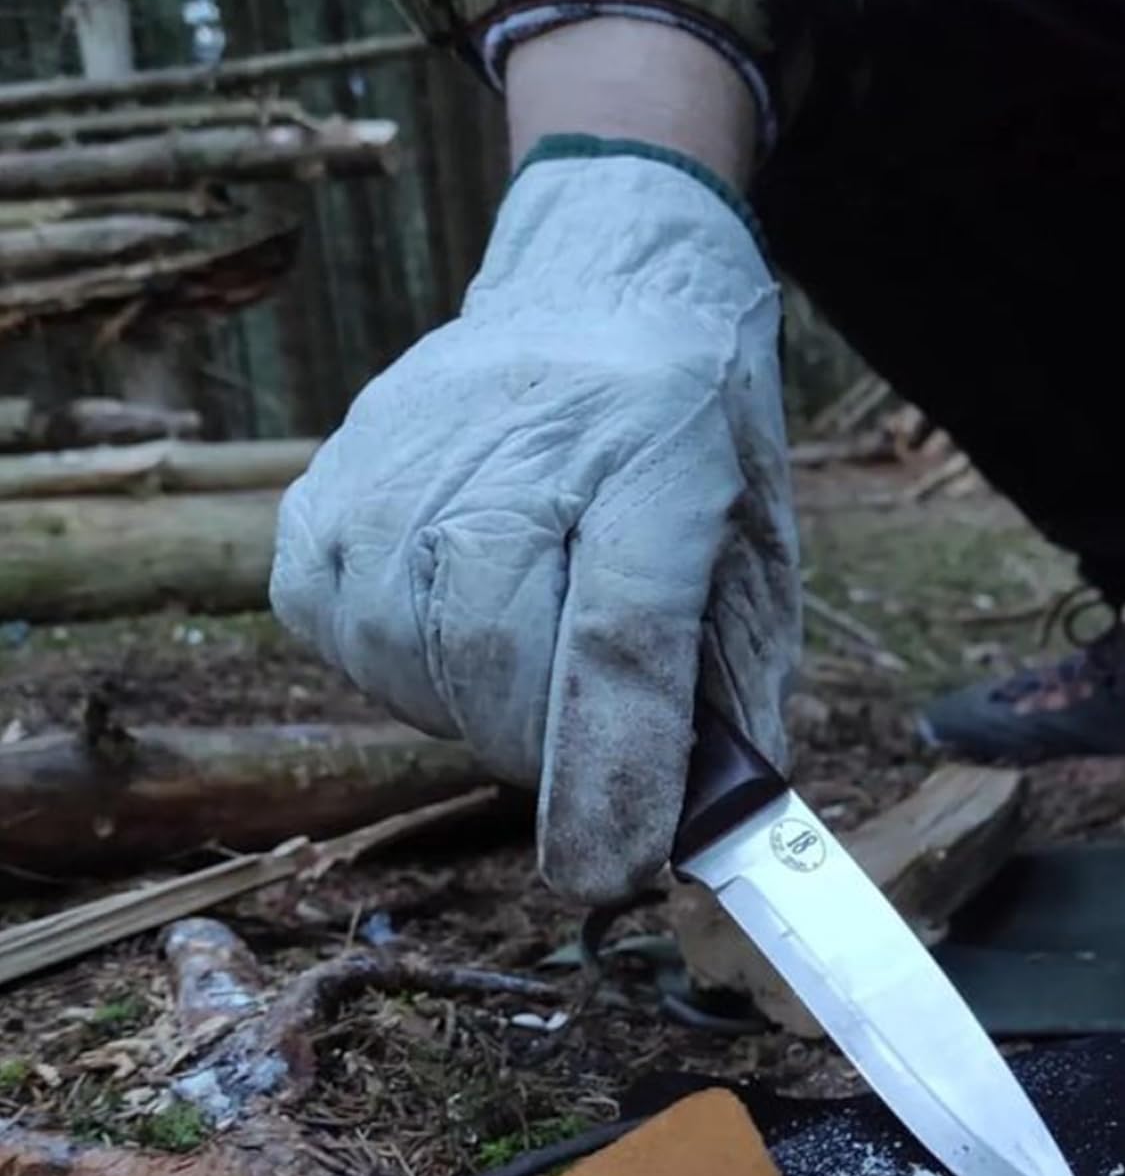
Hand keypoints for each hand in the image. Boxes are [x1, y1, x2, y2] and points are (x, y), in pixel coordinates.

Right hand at [270, 147, 799, 902]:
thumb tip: (699, 842)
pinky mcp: (317, 502)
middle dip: (554, 753)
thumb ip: (736, 704)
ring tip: (528, 630)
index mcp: (653, 458)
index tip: (616, 874)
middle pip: (502, 673)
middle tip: (587, 727)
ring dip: (485, 706)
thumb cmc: (686, 452)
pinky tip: (457, 610)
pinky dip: (414, 670)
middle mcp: (511, 452)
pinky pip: (350, 649)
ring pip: (422, 675)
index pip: (614, 642)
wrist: (590, 301)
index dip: (614, 778)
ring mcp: (393, 470)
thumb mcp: (755, 561)